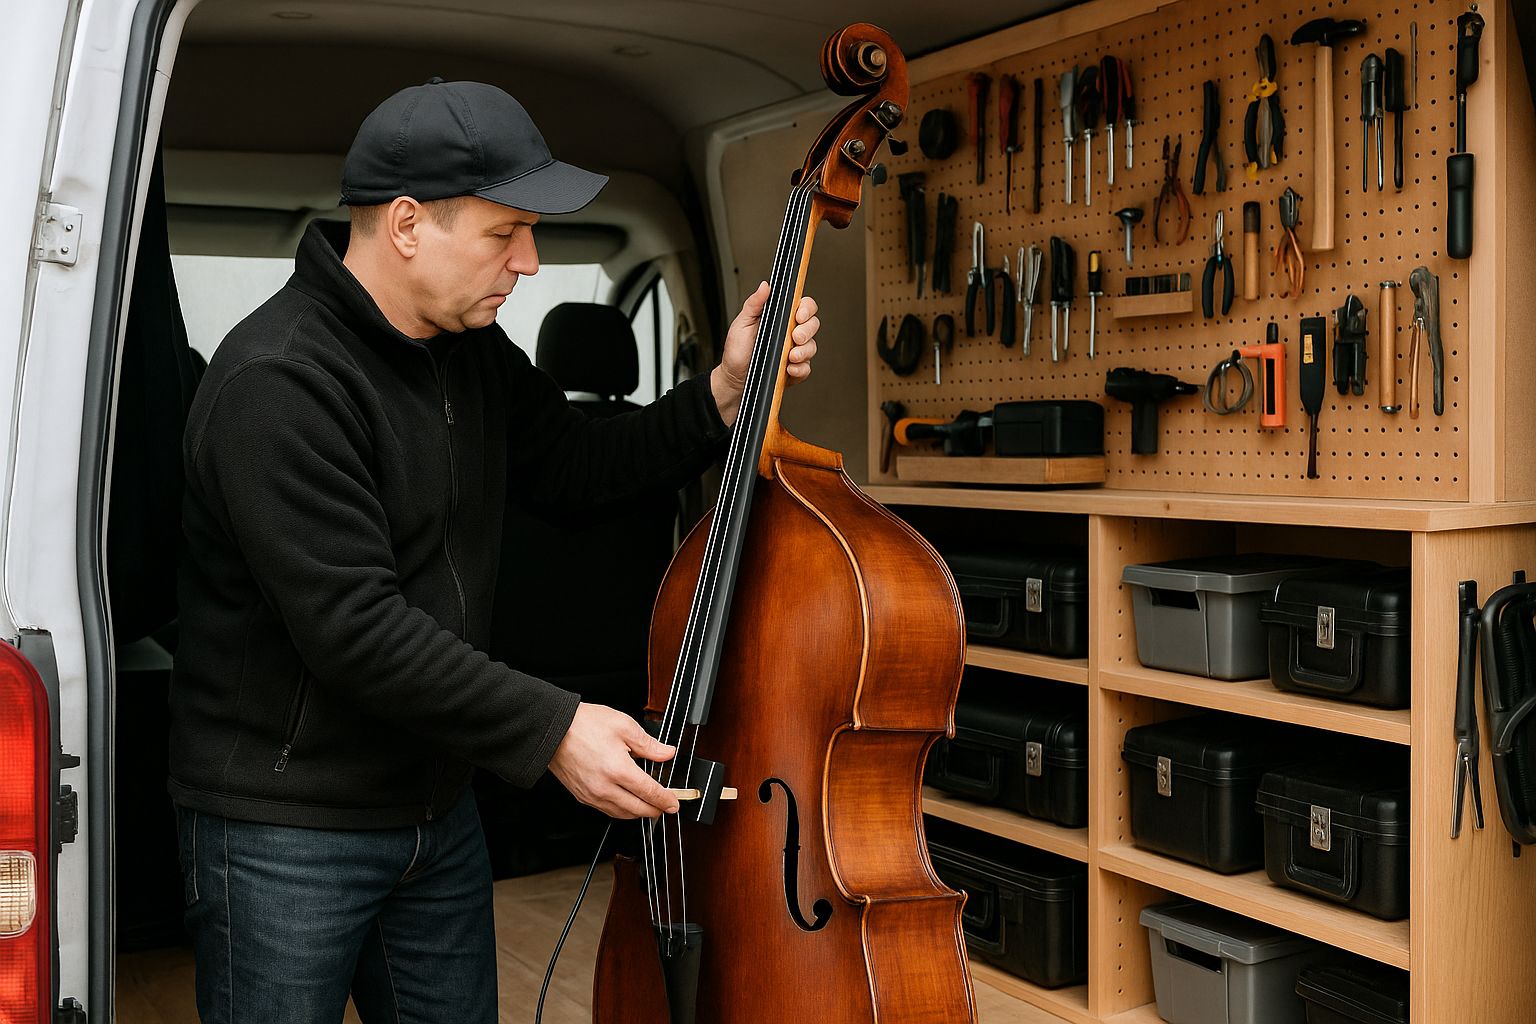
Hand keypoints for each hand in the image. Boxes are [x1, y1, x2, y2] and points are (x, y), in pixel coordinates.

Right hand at [548, 703, 680, 818]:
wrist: (552, 729)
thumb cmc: (583, 724)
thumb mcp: (623, 725)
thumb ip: (648, 744)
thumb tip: (667, 753)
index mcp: (618, 769)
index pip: (650, 793)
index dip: (666, 800)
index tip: (675, 803)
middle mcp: (605, 787)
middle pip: (638, 810)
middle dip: (656, 810)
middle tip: (666, 805)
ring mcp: (592, 795)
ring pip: (623, 814)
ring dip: (639, 813)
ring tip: (649, 804)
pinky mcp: (582, 796)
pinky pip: (607, 810)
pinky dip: (622, 810)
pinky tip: (627, 801)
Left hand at [710, 281, 819, 426]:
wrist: (733, 379)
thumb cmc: (737, 351)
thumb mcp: (742, 324)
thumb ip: (754, 304)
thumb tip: (765, 285)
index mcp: (780, 319)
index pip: (803, 306)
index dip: (807, 308)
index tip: (799, 315)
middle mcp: (790, 334)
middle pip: (813, 325)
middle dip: (807, 330)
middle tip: (795, 337)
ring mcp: (794, 352)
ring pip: (812, 347)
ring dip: (803, 351)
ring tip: (790, 357)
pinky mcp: (795, 370)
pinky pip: (806, 368)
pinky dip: (800, 369)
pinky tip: (788, 369)